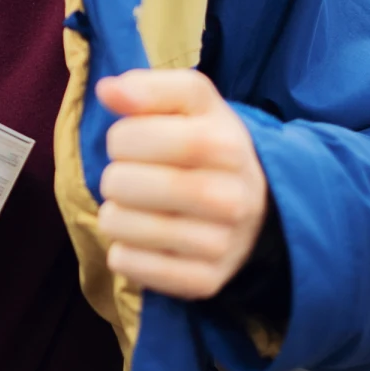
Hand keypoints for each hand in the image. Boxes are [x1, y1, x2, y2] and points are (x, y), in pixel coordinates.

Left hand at [96, 69, 268, 299]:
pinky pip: (128, 264)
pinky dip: (123, 251)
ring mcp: (220, 245)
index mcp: (226, 144)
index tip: (131, 141)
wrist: (261, 205)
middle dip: (113, 176)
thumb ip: (149, 89)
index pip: (133, 137)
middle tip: (133, 177)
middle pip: (121, 183)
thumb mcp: (192, 105)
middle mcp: (231, 198)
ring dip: (114, 214)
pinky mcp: (204, 281)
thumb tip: (108, 89)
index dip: (119, 137)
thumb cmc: (210, 147)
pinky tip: (146, 240)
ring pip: (117, 225)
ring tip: (139, 208)